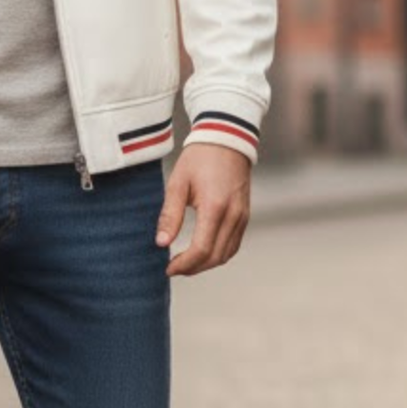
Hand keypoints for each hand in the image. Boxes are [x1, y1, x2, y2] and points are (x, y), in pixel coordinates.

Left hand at [155, 144, 251, 277]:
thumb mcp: (178, 183)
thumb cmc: (200, 158)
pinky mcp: (245, 215)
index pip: (201, 250)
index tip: (168, 268)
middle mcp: (233, 215)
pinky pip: (234, 244)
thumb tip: (161, 243)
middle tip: (174, 268)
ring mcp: (242, 216)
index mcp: (215, 207)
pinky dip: (218, 254)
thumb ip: (170, 215)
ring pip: (227, 254)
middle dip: (193, 268)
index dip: (184, 264)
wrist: (226, 139)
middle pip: (215, 257)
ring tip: (186, 263)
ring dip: (206, 264)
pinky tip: (203, 252)